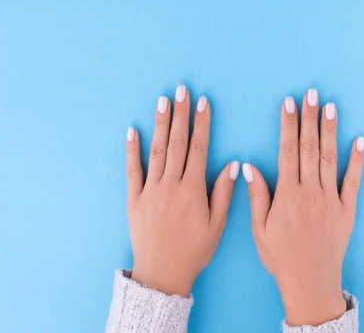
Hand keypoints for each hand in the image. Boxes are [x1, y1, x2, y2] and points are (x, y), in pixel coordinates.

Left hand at [125, 85, 238, 296]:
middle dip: (180, 114)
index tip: (203, 102)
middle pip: (176, 142)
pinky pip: (132, 170)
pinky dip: (131, 150)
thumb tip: (232, 164)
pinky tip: (132, 130)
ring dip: (159, 124)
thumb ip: (223, 193)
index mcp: (193, 190)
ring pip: (156, 150)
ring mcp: (150, 190)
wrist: (162, 273)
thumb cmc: (194, 251)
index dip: (201, 123)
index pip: (198, 148)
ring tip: (162, 100)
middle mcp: (170, 185)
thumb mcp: (217, 225)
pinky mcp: (134, 199)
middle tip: (181, 90)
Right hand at [243, 89, 363, 325]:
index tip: (288, 103)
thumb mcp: (259, 229)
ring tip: (330, 106)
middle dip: (309, 118)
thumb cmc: (280, 257)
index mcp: (288, 194)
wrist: (310, 282)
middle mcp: (311, 192)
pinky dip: (357, 160)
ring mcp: (332, 199)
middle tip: (311, 93)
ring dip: (330, 130)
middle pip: (310, 147)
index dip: (288, 124)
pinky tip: (359, 140)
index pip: (287, 151)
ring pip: (331, 158)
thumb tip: (248, 166)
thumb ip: (257, 196)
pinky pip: (354, 180)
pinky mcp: (348, 209)